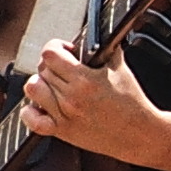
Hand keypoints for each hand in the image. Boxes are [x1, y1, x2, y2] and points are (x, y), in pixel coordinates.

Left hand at [21, 35, 165, 165]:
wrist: (140, 134)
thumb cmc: (133, 104)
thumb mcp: (121, 69)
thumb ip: (106, 50)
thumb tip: (96, 37)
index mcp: (85, 80)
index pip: (50, 54)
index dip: (56, 47)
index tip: (66, 51)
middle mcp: (71, 98)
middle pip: (42, 69)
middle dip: (53, 65)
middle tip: (66, 69)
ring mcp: (65, 116)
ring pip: (33, 89)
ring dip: (40, 83)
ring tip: (53, 85)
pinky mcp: (63, 132)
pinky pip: (32, 120)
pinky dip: (30, 111)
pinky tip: (41, 106)